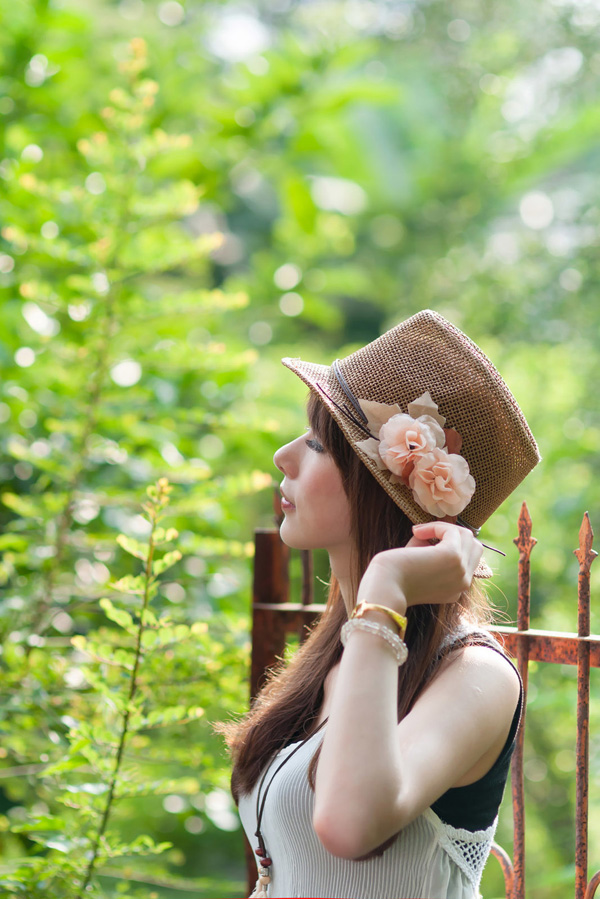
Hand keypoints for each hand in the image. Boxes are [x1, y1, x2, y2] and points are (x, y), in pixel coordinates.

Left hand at [356, 521, 482, 613]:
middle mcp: (464, 584)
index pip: (470, 560)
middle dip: (453, 534)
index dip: (452, 544)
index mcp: (456, 590)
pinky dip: (434, 526)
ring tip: (419, 533)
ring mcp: (461, 571)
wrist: (384, 588)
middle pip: (475, 546)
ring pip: (467, 536)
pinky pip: (452, 531)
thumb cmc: (395, 577)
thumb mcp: (421, 564)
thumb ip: (434, 548)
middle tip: (426, 533)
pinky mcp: (454, 557)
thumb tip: (439, 529)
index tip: (427, 541)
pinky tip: (417, 532)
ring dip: (442, 528)